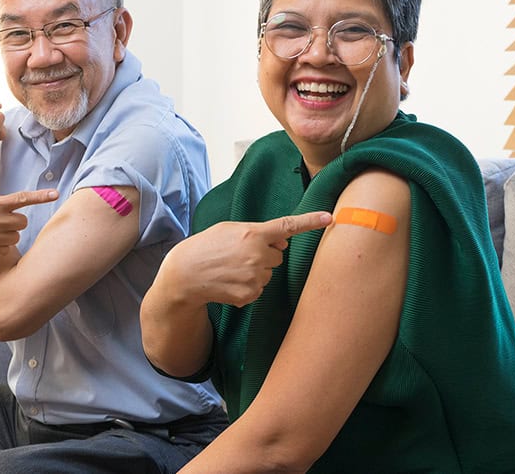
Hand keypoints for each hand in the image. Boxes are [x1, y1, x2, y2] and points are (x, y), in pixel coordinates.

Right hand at [164, 212, 331, 306]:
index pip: (287, 226)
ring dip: (255, 271)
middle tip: (239, 254)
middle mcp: (257, 255)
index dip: (310, 222)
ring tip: (231, 268)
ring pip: (269, 273)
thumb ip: (258, 232)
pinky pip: (259, 289)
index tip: (329, 218)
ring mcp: (254, 277)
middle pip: (278, 256)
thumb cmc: (206, 247)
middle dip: (264, 254)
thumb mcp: (229, 229)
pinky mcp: (250, 295)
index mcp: (253, 234)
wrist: (185, 275)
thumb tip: (282, 244)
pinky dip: (248, 286)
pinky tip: (230, 282)